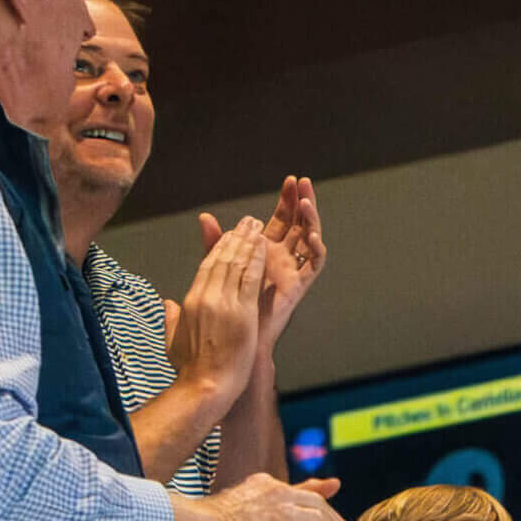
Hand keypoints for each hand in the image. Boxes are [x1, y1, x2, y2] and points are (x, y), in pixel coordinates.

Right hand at [168, 215, 266, 408]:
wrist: (204, 386)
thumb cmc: (190, 371)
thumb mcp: (174, 340)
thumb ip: (172, 318)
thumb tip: (167, 304)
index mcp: (191, 301)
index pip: (206, 266)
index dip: (219, 248)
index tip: (228, 235)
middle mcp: (206, 297)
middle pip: (221, 259)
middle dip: (235, 238)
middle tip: (247, 222)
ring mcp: (224, 303)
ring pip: (236, 264)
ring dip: (248, 243)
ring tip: (257, 227)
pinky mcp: (242, 313)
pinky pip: (250, 279)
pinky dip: (256, 260)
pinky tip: (263, 247)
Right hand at [184, 471, 361, 520]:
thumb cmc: (212, 518)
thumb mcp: (240, 498)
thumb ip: (260, 494)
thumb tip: (267, 496)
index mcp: (269, 484)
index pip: (305, 493)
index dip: (322, 506)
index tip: (331, 520)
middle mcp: (279, 492)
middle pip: (319, 505)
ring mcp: (282, 511)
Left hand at [202, 175, 324, 352]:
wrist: (234, 340)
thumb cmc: (226, 308)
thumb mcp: (219, 267)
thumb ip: (215, 242)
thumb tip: (204, 217)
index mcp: (266, 250)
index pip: (282, 218)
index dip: (287, 200)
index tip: (289, 180)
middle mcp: (282, 258)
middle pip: (299, 223)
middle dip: (302, 202)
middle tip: (303, 183)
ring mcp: (292, 271)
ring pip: (309, 239)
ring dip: (311, 220)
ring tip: (306, 203)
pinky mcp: (298, 286)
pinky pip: (313, 265)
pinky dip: (316, 250)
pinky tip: (312, 236)